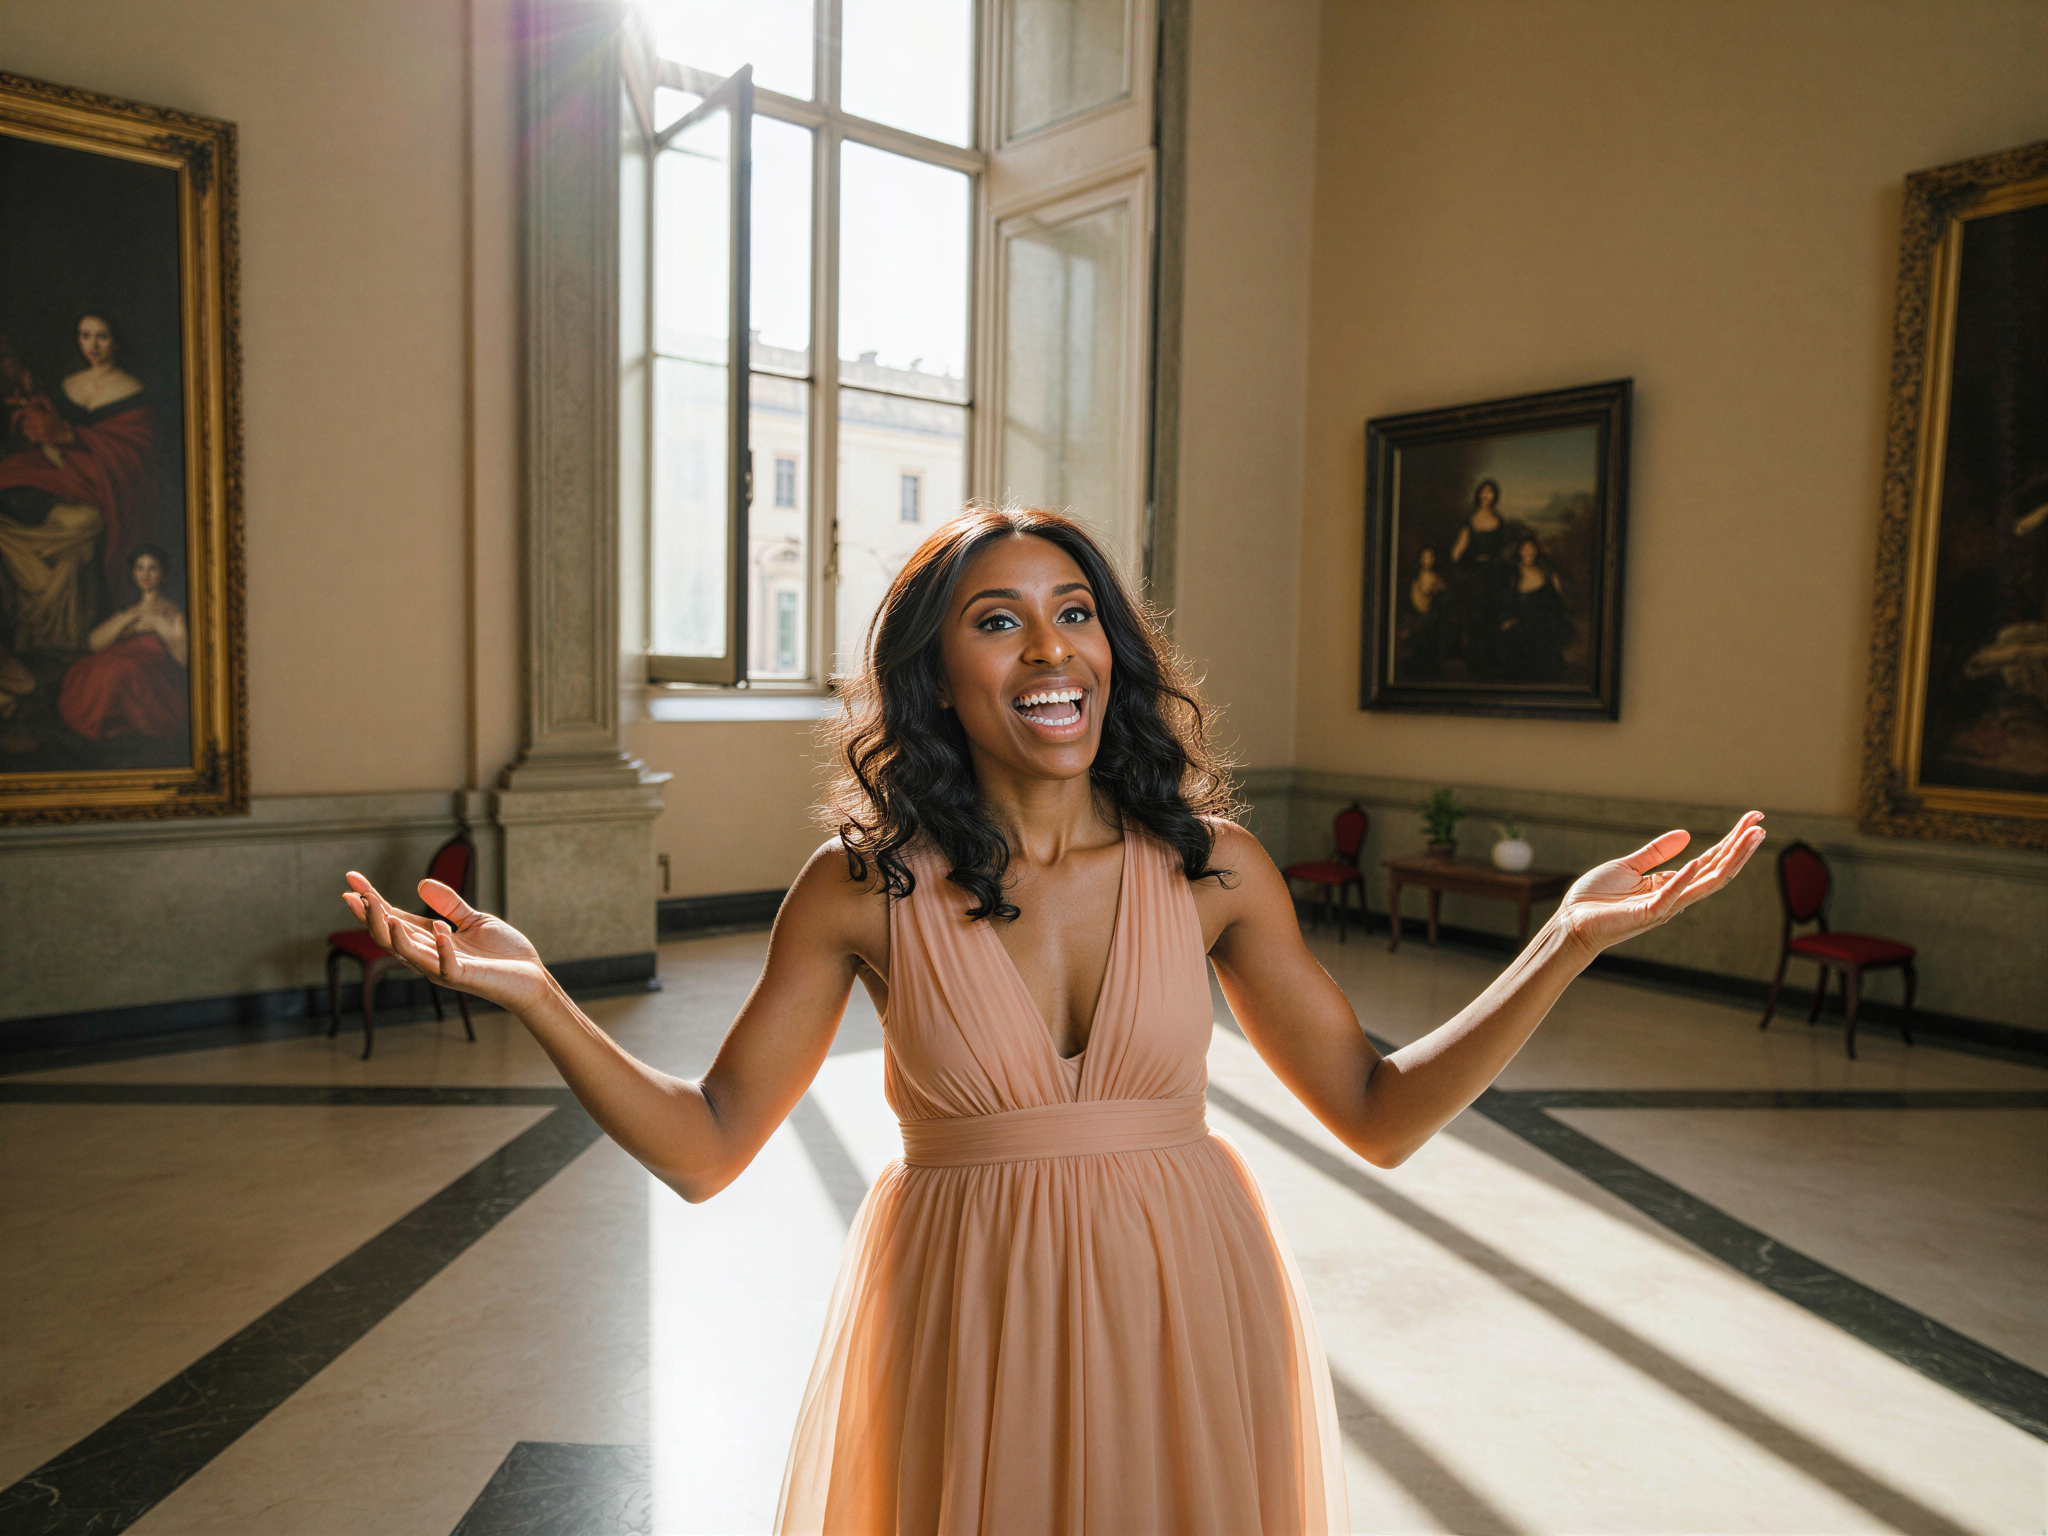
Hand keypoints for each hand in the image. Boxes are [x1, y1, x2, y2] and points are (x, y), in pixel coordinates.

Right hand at [342, 872, 548, 1010]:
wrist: (531, 978)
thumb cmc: (502, 954)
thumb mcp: (474, 920)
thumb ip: (449, 905)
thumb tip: (420, 883)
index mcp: (431, 939)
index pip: (393, 918)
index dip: (372, 900)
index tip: (351, 880)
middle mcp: (431, 955)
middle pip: (390, 938)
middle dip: (370, 918)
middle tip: (354, 896)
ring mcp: (445, 968)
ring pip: (409, 954)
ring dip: (394, 935)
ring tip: (384, 913)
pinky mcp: (466, 978)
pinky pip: (448, 967)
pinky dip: (443, 949)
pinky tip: (441, 929)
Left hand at [1555, 812, 1765, 957]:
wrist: (1571, 922)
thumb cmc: (1596, 900)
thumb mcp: (1628, 868)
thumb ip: (1656, 853)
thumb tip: (1686, 834)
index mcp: (1671, 883)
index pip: (1710, 859)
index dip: (1732, 840)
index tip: (1752, 819)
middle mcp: (1674, 896)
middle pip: (1717, 870)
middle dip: (1740, 848)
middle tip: (1761, 826)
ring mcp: (1663, 906)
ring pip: (1705, 883)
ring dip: (1728, 861)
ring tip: (1748, 840)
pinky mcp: (1647, 913)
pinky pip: (1670, 896)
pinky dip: (1684, 878)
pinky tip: (1698, 860)